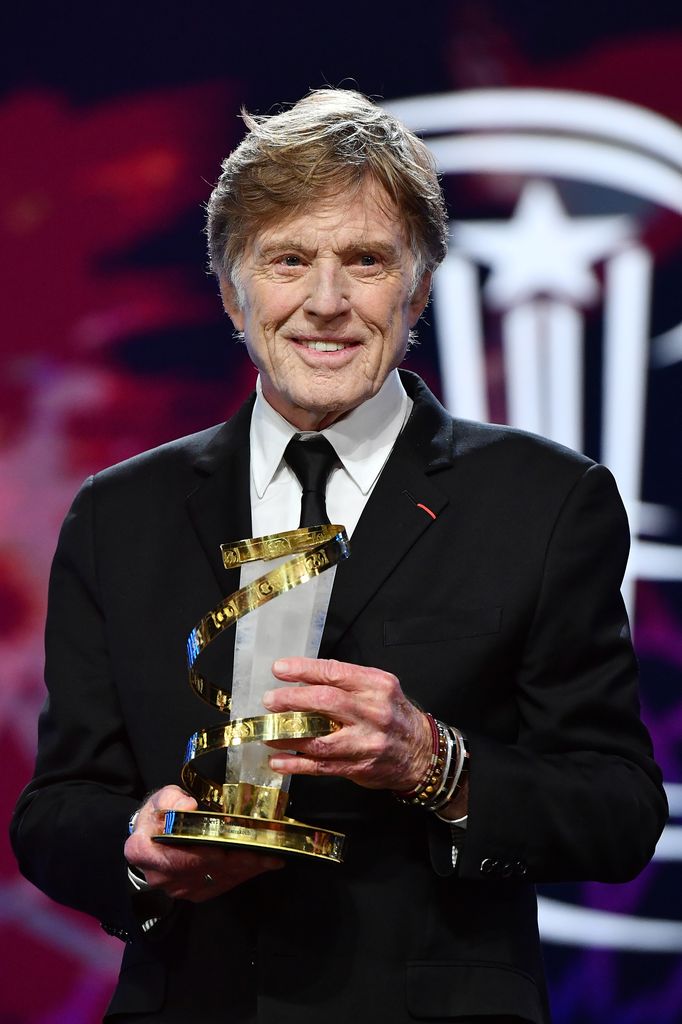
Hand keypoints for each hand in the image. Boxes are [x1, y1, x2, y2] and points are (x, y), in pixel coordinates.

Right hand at [124, 785, 283, 900]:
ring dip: (246, 870)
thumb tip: (188, 805)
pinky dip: (243, 875)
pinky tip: (261, 865)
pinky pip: (222, 886)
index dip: (204, 854)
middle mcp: (161, 876)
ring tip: (271, 858)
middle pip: (205, 869)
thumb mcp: (159, 800)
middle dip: (237, 861)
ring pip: (217, 879)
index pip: (177, 856)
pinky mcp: (194, 893)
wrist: (151, 841)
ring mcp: (178, 888)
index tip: (227, 848)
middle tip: (266, 853)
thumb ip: (171, 799)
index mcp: (144, 851)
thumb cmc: (159, 817)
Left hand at [262, 657, 432, 791]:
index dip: (303, 670)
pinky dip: (295, 764)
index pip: (335, 672)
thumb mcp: (379, 688)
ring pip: (319, 739)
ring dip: (287, 736)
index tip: (279, 669)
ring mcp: (366, 743)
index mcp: (377, 685)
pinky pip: (320, 766)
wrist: (422, 753)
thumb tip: (302, 679)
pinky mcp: (358, 767)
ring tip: (267, 732)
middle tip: (270, 701)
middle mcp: (373, 712)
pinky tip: (278, 761)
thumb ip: (347, 682)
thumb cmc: (394, 715)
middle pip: (325, 702)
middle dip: (291, 700)